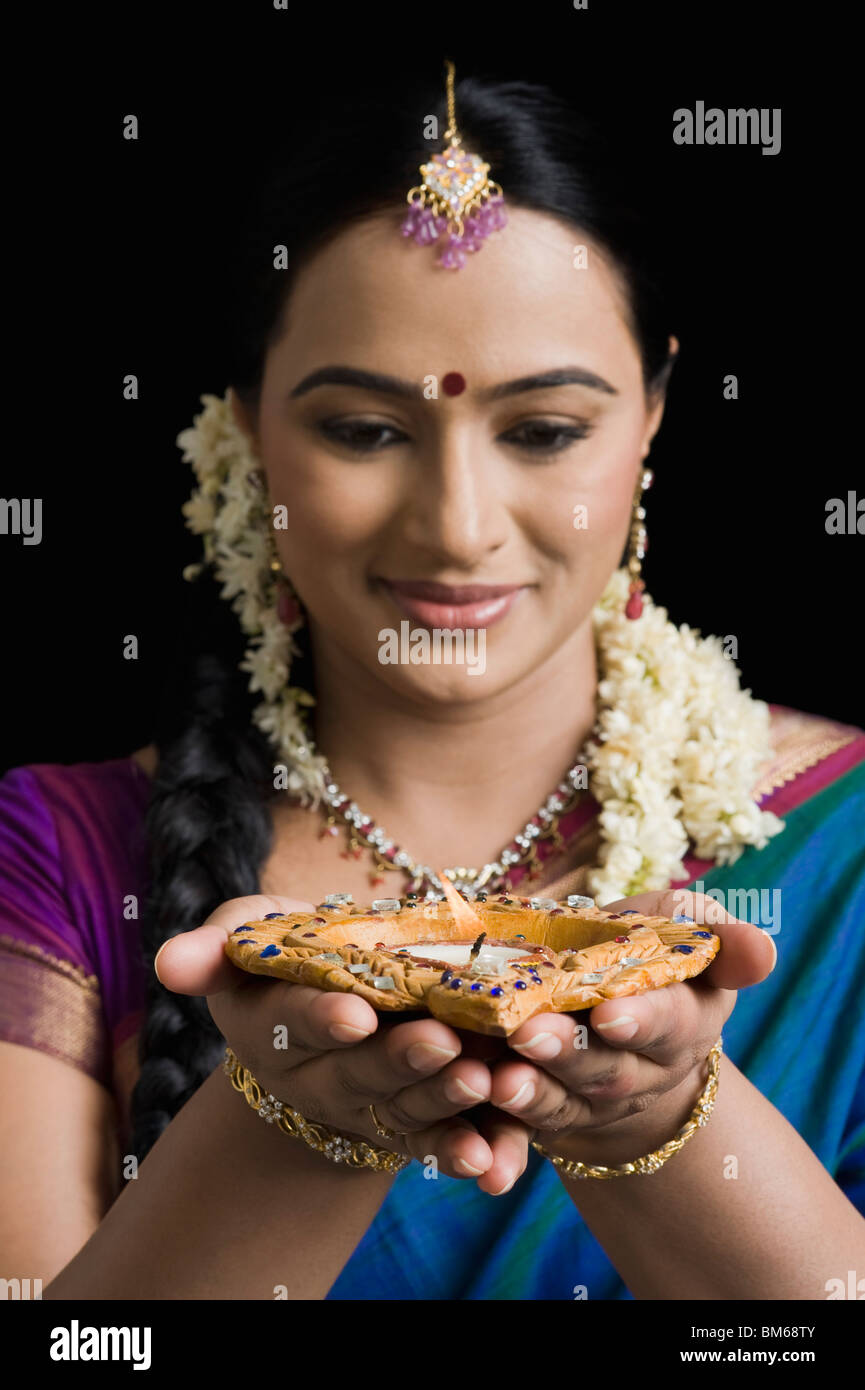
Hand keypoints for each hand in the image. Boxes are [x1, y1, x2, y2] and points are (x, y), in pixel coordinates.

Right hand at [155, 895, 529, 1193]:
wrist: (323, 1004)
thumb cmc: (283, 954)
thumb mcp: (244, 938)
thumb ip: (212, 947)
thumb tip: (166, 963)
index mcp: (274, 1027)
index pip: (295, 1022)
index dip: (322, 1018)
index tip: (353, 1012)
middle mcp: (320, 1076)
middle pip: (359, 1071)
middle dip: (398, 1059)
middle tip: (439, 1041)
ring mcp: (370, 1104)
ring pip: (406, 1108)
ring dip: (443, 1101)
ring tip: (481, 1080)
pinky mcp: (415, 1123)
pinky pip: (440, 1143)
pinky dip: (467, 1152)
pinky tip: (495, 1160)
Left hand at [487, 889, 776, 1166]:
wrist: (617, 1012)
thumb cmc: (651, 951)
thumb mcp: (685, 933)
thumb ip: (718, 936)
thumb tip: (762, 948)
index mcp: (686, 1022)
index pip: (670, 1022)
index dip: (642, 1020)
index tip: (609, 1013)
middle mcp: (644, 1072)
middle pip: (608, 1071)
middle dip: (570, 1054)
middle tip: (529, 1033)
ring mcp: (594, 1101)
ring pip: (564, 1102)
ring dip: (531, 1092)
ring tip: (498, 1077)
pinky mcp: (549, 1115)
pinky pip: (525, 1126)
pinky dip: (501, 1121)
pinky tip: (478, 1099)